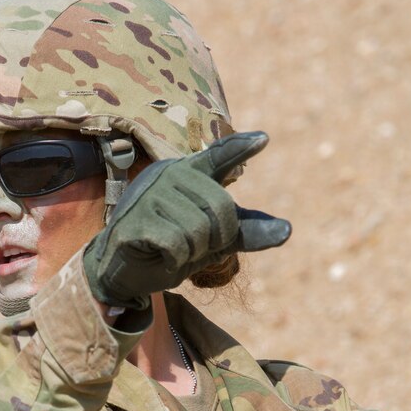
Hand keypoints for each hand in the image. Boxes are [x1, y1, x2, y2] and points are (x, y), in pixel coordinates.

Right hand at [83, 131, 289, 309]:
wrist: (122, 270)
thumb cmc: (169, 247)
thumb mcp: (212, 239)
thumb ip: (244, 230)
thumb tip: (288, 230)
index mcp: (188, 172)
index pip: (218, 157)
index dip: (239, 148)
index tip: (263, 140)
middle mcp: (168, 174)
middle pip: (220, 208)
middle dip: (215, 239)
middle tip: (189, 246)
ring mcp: (148, 194)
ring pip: (199, 230)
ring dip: (192, 252)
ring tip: (171, 249)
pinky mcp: (135, 220)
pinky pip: (178, 244)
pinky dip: (175, 260)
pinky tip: (159, 254)